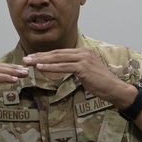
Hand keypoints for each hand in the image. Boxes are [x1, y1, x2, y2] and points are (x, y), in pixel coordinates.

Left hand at [23, 48, 137, 108]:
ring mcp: (83, 59)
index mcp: (83, 52)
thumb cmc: (101, 84)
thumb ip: (76, 68)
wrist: (114, 89)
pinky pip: (64, 67)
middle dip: (40, 56)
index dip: (46, 55)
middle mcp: (83, 53)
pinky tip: (41, 68)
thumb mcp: (87, 73)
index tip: (33, 58)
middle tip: (26, 59)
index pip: (60, 53)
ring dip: (42, 60)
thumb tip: (64, 69)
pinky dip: (51, 67)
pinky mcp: (83, 68)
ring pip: (58, 59)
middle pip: (57, 53)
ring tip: (30, 62)